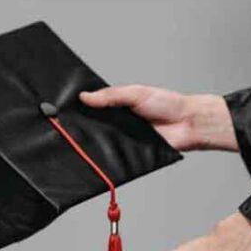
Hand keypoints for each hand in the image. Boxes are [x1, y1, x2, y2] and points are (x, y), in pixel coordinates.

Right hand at [80, 86, 238, 151]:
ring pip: (104, 144)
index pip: (95, 109)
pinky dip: (110, 156)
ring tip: (82, 141)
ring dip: (96, 144)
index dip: (81, 111)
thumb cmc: (167, 103)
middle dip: (85, 129)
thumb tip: (84, 97)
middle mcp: (120, 124)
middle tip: (68, 128)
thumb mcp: (135, 93)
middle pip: (96, 128)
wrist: (186, 123)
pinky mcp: (132, 154)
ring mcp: (125, 140)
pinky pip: (118, 157)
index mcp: (119, 107)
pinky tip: (101, 154)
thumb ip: (110, 95)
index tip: (64, 111)